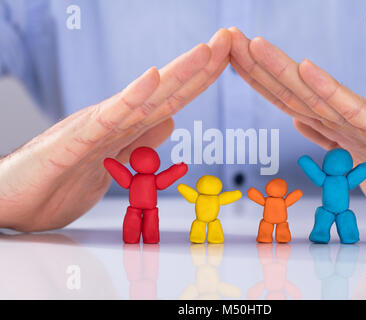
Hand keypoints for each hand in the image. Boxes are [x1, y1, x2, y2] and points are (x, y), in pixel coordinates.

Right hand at [0, 29, 231, 230]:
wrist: (12, 203)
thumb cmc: (59, 184)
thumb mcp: (115, 166)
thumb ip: (140, 142)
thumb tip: (171, 120)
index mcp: (125, 127)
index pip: (171, 100)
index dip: (201, 80)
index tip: (227, 60)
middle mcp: (115, 119)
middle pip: (166, 91)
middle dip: (201, 66)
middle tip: (230, 39)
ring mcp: (96, 127)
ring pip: (144, 97)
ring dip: (178, 73)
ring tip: (207, 49)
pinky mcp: (76, 141)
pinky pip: (108, 117)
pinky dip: (131, 96)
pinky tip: (153, 76)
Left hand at [229, 27, 365, 223]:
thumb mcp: (349, 159)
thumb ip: (325, 136)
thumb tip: (298, 120)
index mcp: (331, 125)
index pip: (286, 98)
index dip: (256, 79)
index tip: (230, 60)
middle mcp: (341, 117)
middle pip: (291, 89)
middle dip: (256, 65)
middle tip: (228, 38)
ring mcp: (361, 121)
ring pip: (313, 92)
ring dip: (280, 68)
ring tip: (253, 44)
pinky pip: (350, 106)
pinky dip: (327, 87)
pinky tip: (305, 67)